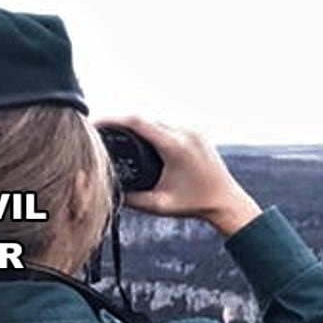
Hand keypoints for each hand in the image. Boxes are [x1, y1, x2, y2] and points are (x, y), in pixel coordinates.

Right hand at [93, 116, 261, 236]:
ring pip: (157, 118)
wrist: (226, 202)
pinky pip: (169, 124)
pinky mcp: (197, 133)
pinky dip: (153, 128)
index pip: (137, 121)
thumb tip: (107, 189)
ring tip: (118, 132)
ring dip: (138, 124)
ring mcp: (193, 130)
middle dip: (121, 121)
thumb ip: (132, 199)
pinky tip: (141, 136)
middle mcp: (185, 133)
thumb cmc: (196, 205)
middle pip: (145, 117)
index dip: (113, 119)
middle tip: (103, 130)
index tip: (96, 122)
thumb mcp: (159, 205)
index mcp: (176, 146)